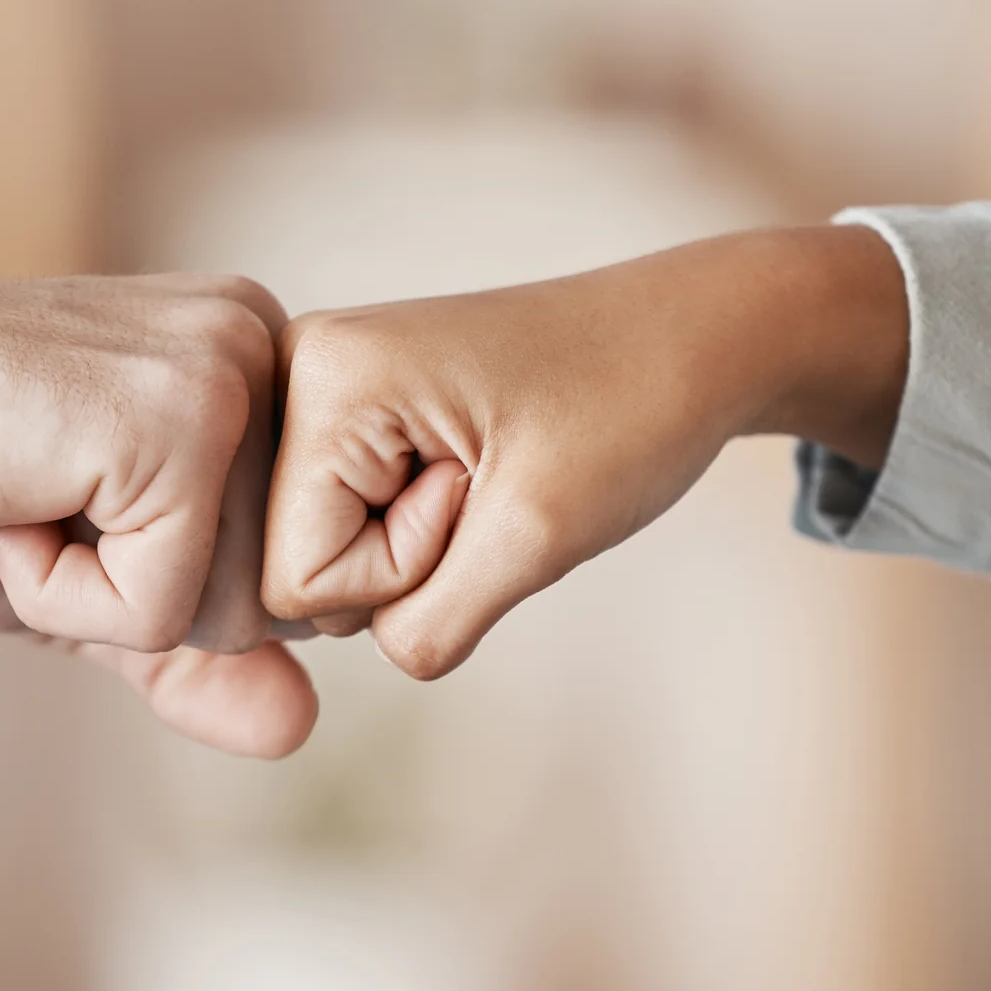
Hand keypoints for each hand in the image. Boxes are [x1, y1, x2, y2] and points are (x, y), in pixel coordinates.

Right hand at [0, 273, 315, 757]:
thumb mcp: (86, 584)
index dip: (168, 584)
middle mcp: (259, 341)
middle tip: (34, 497)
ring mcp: (224, 374)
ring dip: (96, 597)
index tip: (65, 494)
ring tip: (18, 494)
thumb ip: (193, 652)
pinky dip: (58, 596)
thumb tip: (300, 728)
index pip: (289, 564)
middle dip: (140, 596)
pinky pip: (160, 612)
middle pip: (275, 596)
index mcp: (251, 355)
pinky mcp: (177, 424)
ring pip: (233, 612)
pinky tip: (3, 501)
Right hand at [261, 226, 906, 679]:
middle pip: (296, 565)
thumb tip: (368, 652)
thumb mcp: (534, 539)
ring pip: (323, 552)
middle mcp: (299, 366)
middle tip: (489, 480)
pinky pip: (351, 522)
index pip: (296, 578)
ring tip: (487, 471)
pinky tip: (473, 470)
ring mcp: (323, 383)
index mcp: (322, 375)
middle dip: (403, 560)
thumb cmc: (630, 411)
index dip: (402, 572)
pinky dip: (419, 525)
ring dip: (416, 546)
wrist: (694, 337)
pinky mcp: (355, 406)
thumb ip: (428, 626)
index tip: (480, 491)